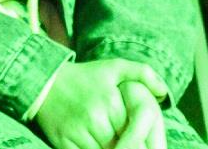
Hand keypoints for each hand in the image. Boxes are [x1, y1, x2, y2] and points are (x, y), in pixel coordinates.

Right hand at [34, 59, 168, 148]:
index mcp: (111, 101)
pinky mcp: (64, 143)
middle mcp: (95, 117)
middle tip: (123, 139)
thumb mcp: (113, 67)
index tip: (142, 142)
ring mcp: (78, 132)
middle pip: (124, 147)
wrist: (43, 82)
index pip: (138, 133)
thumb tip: (163, 94)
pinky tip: (95, 145)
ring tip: (111, 141)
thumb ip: (142, 73)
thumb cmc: (84, 77)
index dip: (141, 141)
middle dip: (127, 146)